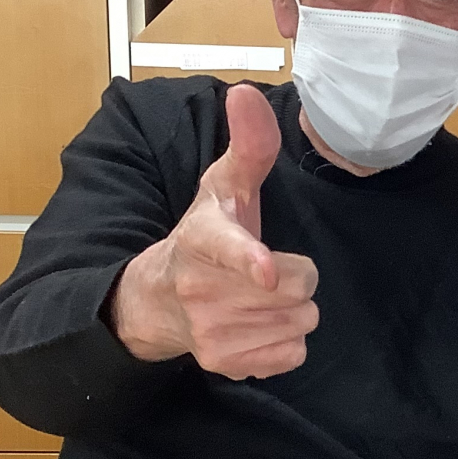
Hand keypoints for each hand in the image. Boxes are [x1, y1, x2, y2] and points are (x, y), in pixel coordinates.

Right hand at [111, 83, 320, 377]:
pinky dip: (286, 340)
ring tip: (259, 296)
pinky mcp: (225, 364)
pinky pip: (292, 353)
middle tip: (269, 268)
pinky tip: (259, 324)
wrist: (157, 301)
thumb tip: (246, 94)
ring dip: (292, 309)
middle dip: (296, 275)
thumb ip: (248, 146)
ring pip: (300, 321)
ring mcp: (211, 332)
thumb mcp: (223, 188)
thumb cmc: (203, 235)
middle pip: (297, 287)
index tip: (265, 269)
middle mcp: (201, 289)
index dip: (249, 258)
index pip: (228, 248)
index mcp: (201, 239)